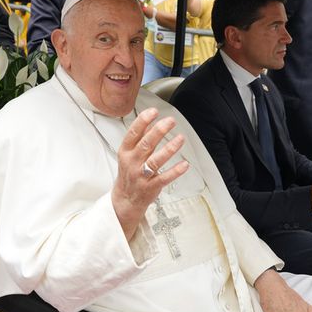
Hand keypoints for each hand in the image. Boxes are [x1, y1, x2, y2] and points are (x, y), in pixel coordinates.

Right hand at [112, 108, 189, 237]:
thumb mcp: (128, 154)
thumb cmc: (129, 173)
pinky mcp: (151, 187)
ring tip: (181, 138)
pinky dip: (175, 171)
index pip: (133, 133)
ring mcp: (141, 176)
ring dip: (169, 149)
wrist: (126, 199)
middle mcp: (132, 163)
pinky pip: (164, 178)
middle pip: (145, 144)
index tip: (154, 111)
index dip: (143, 121)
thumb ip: (139, 138)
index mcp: (126, 152)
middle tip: (171, 121)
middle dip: (159, 131)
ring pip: (155, 160)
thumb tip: (151, 121)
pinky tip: (185, 164)